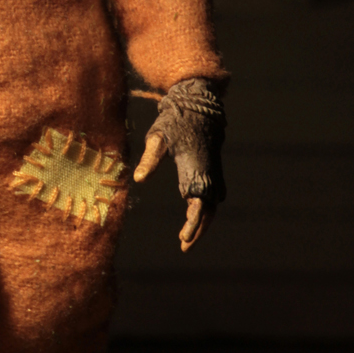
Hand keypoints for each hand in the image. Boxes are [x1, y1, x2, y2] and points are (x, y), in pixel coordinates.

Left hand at [133, 78, 225, 252]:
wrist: (198, 105)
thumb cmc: (175, 121)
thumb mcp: (158, 137)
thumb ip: (149, 159)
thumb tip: (139, 180)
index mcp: (196, 167)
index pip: (198, 203)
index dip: (193, 223)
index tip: (184, 238)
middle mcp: (209, 173)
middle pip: (208, 209)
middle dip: (198, 229)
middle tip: (183, 247)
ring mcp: (213, 173)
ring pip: (212, 205)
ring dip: (202, 222)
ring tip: (187, 239)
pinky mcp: (213, 171)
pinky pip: (211, 197)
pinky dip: (204, 210)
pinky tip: (193, 219)